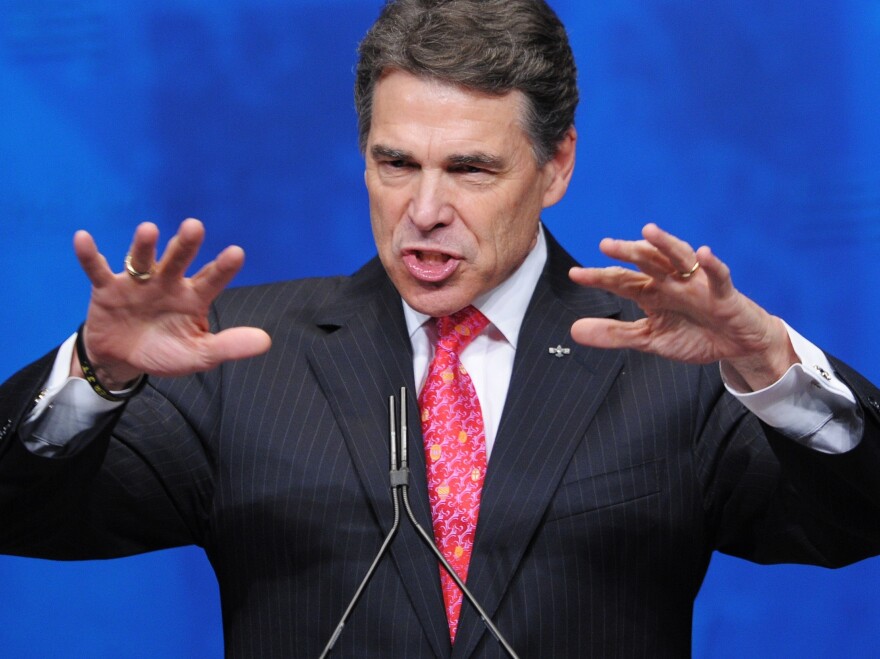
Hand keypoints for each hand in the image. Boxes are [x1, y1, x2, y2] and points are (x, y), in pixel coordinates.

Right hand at [73, 218, 271, 388]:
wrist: (123, 360)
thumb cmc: (166, 351)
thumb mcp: (198, 355)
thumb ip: (229, 346)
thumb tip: (266, 341)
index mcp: (193, 297)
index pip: (211, 280)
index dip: (222, 268)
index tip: (236, 253)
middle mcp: (167, 283)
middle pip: (177, 260)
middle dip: (185, 244)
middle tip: (194, 226)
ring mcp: (137, 284)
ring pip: (141, 260)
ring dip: (144, 245)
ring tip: (148, 230)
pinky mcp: (107, 289)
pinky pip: (97, 270)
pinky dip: (90, 255)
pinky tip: (83, 238)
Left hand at [568, 223, 797, 390]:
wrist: (736, 345)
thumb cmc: (694, 335)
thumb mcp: (649, 339)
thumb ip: (614, 334)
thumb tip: (574, 330)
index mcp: (651, 292)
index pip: (621, 281)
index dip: (599, 277)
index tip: (575, 274)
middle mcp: (671, 281)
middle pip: (647, 261)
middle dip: (628, 252)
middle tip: (606, 245)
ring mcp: (697, 283)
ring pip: (679, 257)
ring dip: (665, 244)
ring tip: (649, 232)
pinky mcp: (724, 292)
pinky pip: (718, 275)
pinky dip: (712, 264)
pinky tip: (704, 252)